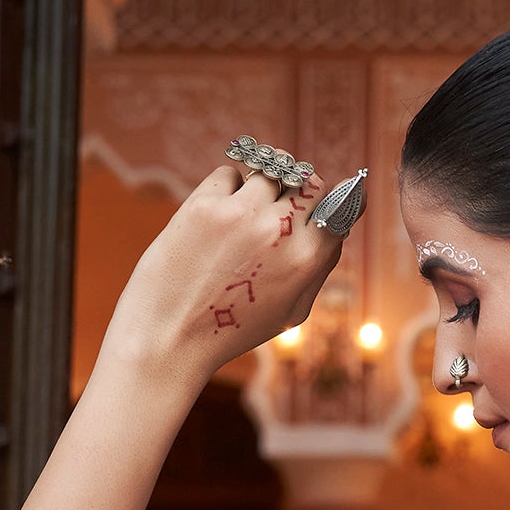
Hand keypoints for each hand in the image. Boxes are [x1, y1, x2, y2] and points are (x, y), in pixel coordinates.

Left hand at [98, 162, 347, 387]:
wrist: (168, 337)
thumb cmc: (232, 327)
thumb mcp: (292, 311)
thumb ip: (318, 266)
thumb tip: (335, 225)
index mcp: (308, 258)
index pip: (341, 202)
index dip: (334, 198)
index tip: (321, 199)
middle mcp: (280, 229)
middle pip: (309, 180)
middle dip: (299, 189)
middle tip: (279, 206)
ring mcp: (241, 213)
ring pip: (269, 171)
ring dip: (259, 188)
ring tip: (239, 220)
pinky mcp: (204, 204)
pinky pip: (227, 173)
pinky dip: (224, 189)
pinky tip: (213, 220)